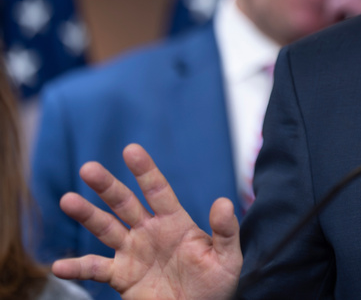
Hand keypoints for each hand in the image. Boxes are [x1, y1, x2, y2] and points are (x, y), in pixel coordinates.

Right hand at [52, 143, 240, 299]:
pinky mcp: (122, 277)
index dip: (145, 170)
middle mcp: (149, 232)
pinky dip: (77, 268)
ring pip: (105, 229)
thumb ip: (225, 230)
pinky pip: (96, 270)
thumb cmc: (215, 284)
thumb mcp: (227, 257)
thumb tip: (224, 202)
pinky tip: (59, 266)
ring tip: (68, 199)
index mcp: (174, 222)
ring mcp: (133, 252)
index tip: (131, 150)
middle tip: (89, 169)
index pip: (157, 190)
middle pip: (124, 203)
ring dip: (87, 215)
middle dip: (107, 186)